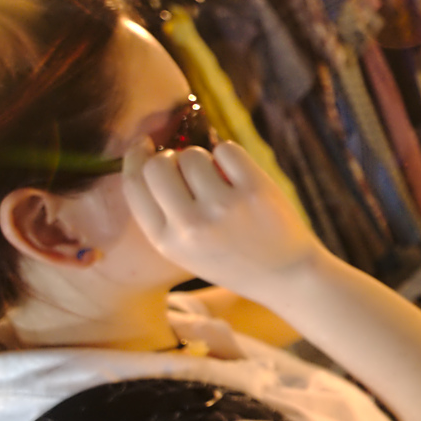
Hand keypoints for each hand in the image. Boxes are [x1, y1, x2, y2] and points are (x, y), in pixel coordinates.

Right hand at [122, 140, 323, 299]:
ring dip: (203, 157)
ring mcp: (222, 206)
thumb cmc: (233, 258)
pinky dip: (230, 154)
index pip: (134, 185)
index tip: (144, 145)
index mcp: (167, 241)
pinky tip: (239, 174)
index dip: (135, 157)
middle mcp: (190, 225)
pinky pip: (227, 149)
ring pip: (193, 154)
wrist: (285, 275)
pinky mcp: (253, 191)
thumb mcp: (186, 250)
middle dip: (170, 157)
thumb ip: (165, 213)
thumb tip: (151, 157)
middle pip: (158, 165)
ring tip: (220, 178)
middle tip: (187, 165)